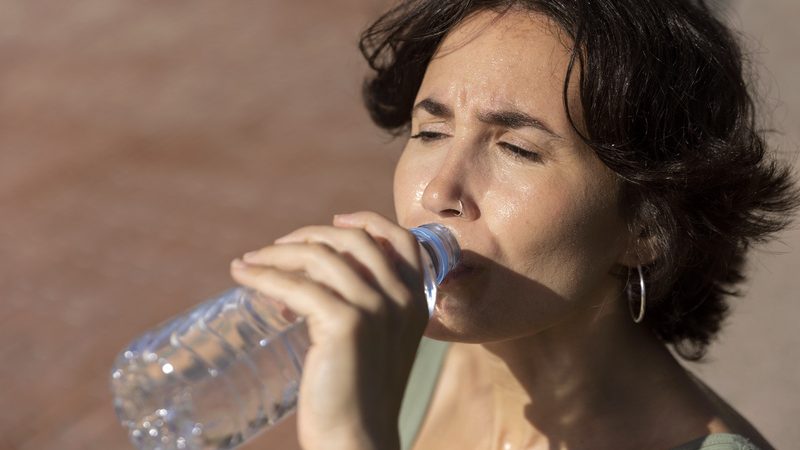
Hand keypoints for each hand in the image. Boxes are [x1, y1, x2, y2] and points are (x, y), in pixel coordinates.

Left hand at [230, 211, 428, 449]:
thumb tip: (313, 277)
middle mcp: (401, 299)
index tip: (335, 221)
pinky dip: (263, 275)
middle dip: (309, 236)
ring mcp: (376, 309)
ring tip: (250, 263)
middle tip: (276, 248)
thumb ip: (365, 308)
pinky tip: (243, 276)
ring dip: (277, 252)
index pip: (402, 239)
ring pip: (320, 256)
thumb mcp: (377, 342)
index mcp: (416, 301)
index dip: (368, 221)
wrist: (356, 439)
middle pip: (353, 239)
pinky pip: (296, 285)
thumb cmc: (358, 396)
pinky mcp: (347, 324)